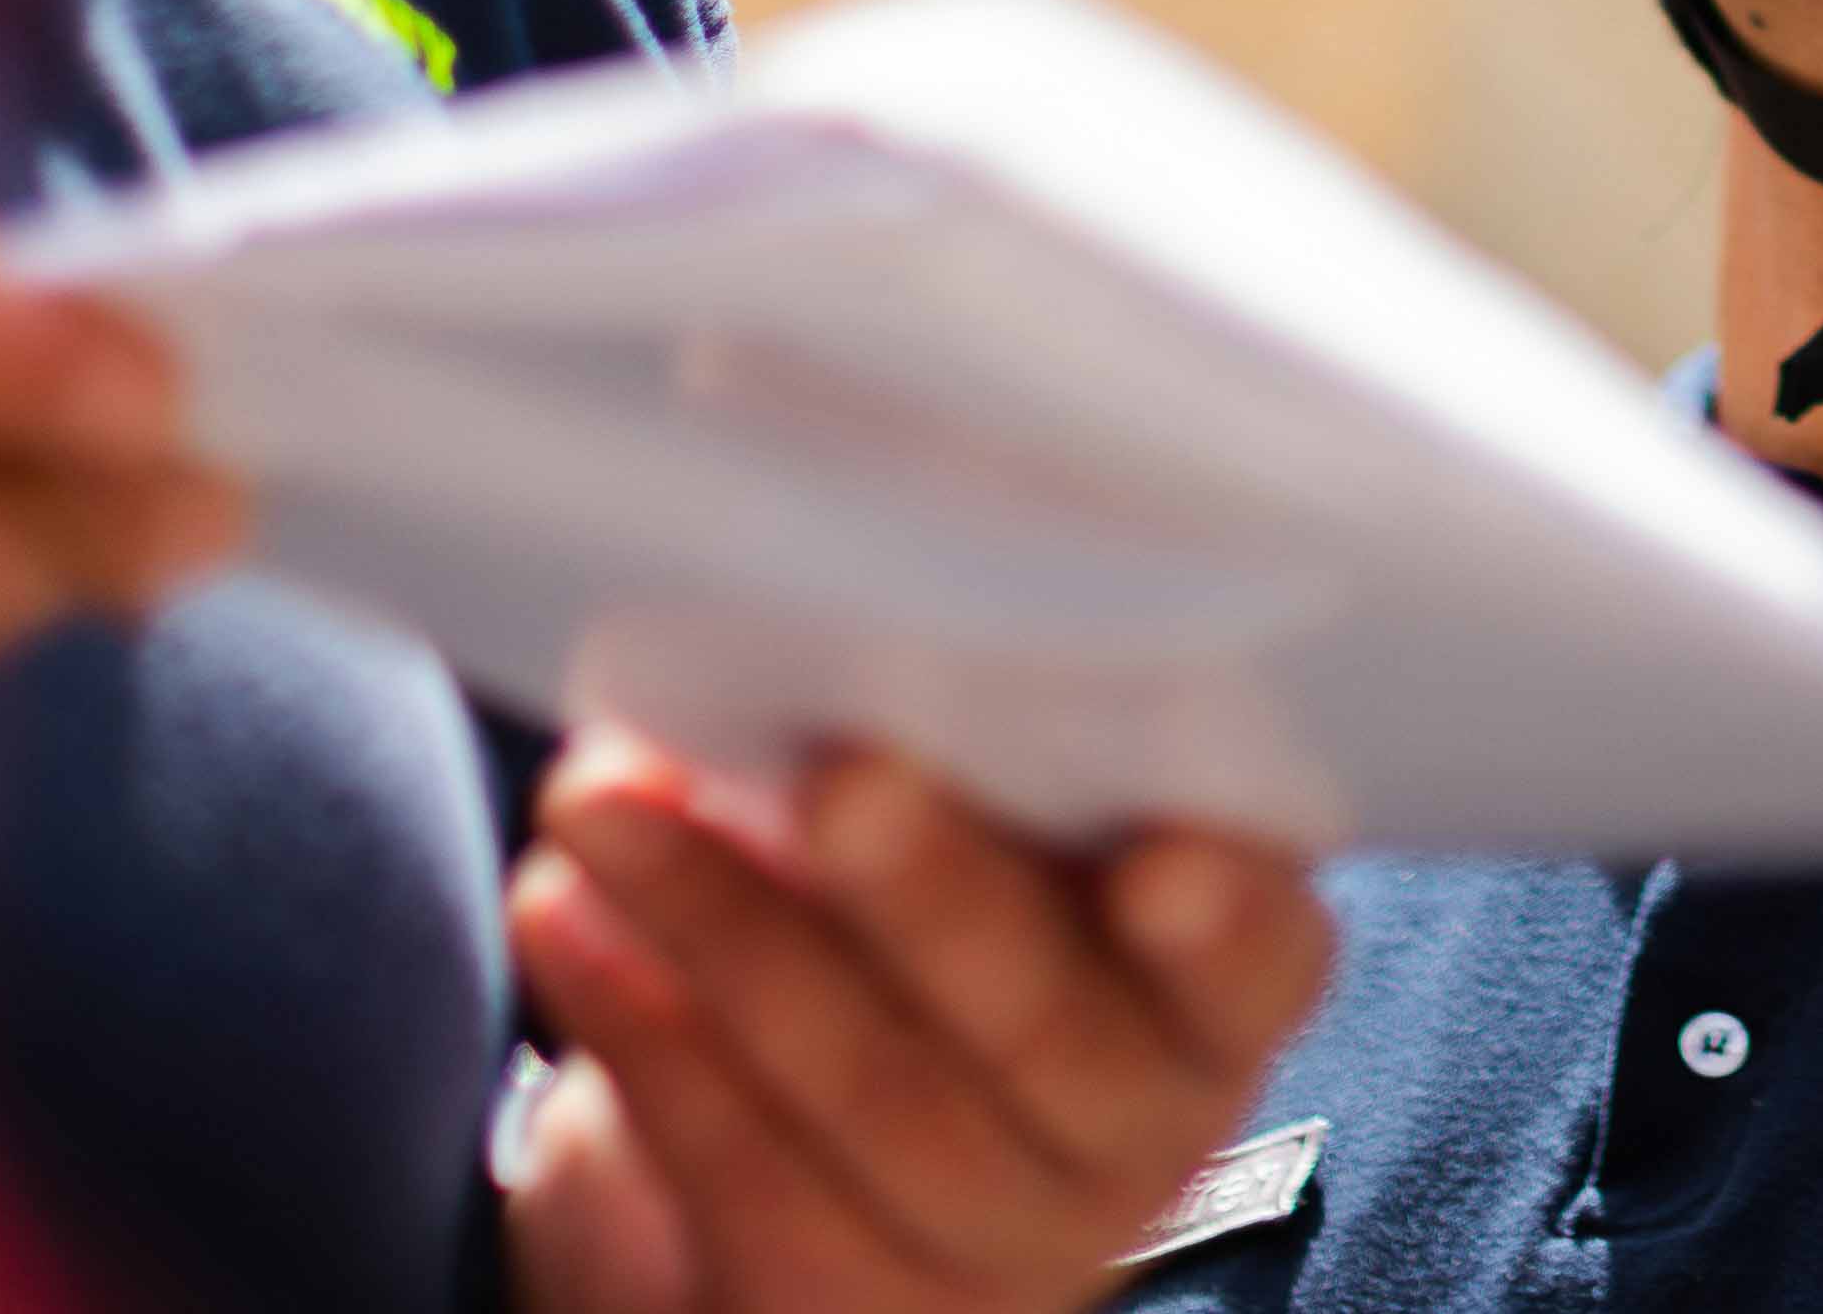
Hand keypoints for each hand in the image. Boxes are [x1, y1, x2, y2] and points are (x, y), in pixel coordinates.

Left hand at [499, 734, 1329, 1313]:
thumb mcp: (998, 821)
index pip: (1258, 956)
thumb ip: (967, 729)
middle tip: (839, 770)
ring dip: (722, 931)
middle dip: (932, 895)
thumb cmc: (949, 907)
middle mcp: (1138, 1127)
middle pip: (1044, 1027)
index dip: (1220, 920)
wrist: (853, 1156)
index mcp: (1218, 987)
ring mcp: (1000, 1237)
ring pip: (872, 1098)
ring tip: (597, 804)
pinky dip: (639, 1034)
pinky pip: (742, 1178)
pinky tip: (563, 916)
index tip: (1159, 856)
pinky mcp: (847, 1306)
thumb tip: (840, 581)